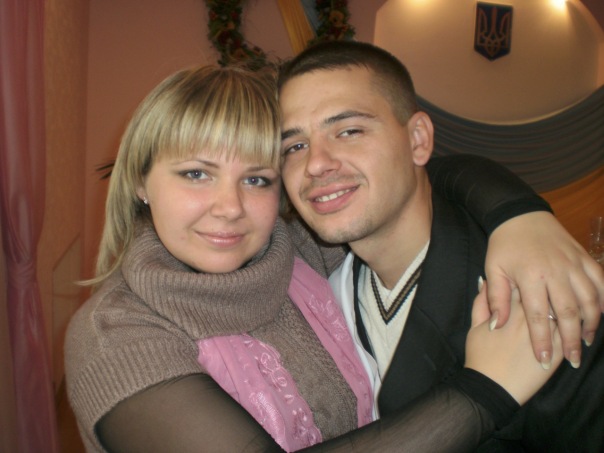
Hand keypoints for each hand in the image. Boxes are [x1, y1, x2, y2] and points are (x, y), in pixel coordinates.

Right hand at [465, 280, 562, 404]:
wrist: (491, 386)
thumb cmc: (480, 355)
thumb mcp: (474, 325)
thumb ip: (482, 301)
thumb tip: (485, 281)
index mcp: (511, 308)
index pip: (523, 285)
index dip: (525, 281)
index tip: (526, 281)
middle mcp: (532, 318)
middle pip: (547, 295)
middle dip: (548, 290)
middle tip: (547, 291)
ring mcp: (547, 334)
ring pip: (564, 313)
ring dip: (565, 307)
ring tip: (563, 305)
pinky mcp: (558, 352)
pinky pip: (572, 334)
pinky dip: (574, 327)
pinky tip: (572, 325)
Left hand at [485, 211, 603, 368]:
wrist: (521, 215)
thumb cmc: (504, 245)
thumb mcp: (493, 270)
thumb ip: (495, 299)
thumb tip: (497, 326)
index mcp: (531, 277)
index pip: (539, 317)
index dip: (542, 341)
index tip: (542, 362)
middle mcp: (555, 272)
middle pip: (569, 313)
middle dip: (572, 340)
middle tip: (572, 360)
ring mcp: (573, 264)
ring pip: (590, 299)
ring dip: (591, 323)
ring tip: (586, 342)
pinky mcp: (584, 258)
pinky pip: (600, 281)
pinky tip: (601, 314)